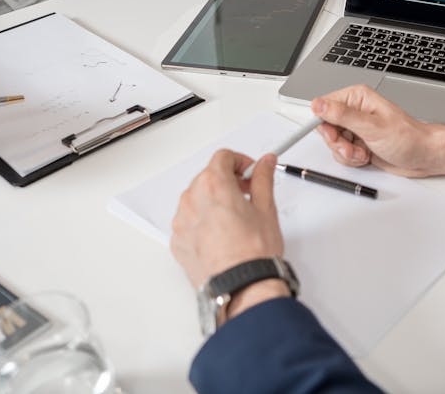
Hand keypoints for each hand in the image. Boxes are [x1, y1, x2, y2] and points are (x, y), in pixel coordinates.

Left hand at [171, 150, 285, 295]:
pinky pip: (188, 222)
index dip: (240, 162)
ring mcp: (181, 222)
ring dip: (213, 201)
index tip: (251, 173)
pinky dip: (202, 222)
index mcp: (213, 185)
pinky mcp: (177, 242)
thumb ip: (263, 179)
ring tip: (235, 218)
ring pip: (196, 199)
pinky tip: (221, 235)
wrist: (242, 287)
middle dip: (228, 181)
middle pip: (207, 176)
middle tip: (247, 194)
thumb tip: (265, 163)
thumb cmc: (254, 252)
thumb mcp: (266, 208)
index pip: (223, 157)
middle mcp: (191, 200)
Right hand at [311, 84, 444, 177]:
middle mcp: (354, 111)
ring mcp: (356, 128)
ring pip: (333, 143)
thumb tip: (319, 104)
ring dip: (345, 153)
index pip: (324, 106)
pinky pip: (342, 153)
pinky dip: (351, 159)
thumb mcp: (372, 127)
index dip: (323, 123)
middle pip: (326, 127)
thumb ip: (342, 116)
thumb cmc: (407, 138)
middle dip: (337, 142)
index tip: (331, 136)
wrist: (423, 156)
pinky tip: (366, 156)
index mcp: (357, 98)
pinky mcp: (358, 143)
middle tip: (351, 147)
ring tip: (363, 152)